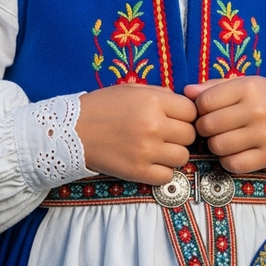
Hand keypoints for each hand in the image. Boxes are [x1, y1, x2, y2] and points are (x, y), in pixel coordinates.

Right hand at [76, 84, 196, 184]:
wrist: (74, 131)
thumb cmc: (103, 106)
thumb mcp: (132, 89)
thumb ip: (160, 94)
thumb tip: (182, 104)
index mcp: (153, 102)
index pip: (191, 111)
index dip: (186, 114)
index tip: (176, 117)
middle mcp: (154, 126)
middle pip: (190, 135)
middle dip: (181, 133)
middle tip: (166, 133)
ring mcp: (147, 151)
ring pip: (183, 156)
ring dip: (174, 153)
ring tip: (158, 148)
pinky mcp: (138, 172)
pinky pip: (168, 176)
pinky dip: (162, 171)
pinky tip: (151, 162)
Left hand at [183, 77, 265, 173]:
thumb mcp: (244, 84)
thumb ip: (214, 87)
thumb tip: (186, 92)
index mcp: (248, 88)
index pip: (205, 101)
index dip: (199, 108)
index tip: (206, 111)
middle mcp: (256, 110)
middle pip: (208, 125)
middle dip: (204, 128)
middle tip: (211, 127)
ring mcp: (264, 135)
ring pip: (218, 146)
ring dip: (214, 145)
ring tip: (222, 138)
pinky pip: (234, 164)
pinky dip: (227, 161)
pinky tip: (232, 152)